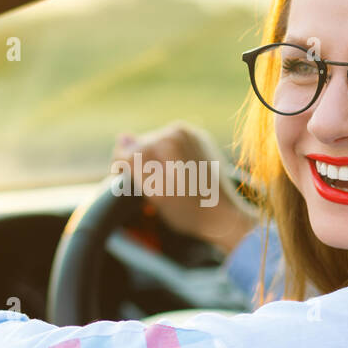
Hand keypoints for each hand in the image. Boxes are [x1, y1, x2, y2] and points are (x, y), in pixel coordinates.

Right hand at [112, 121, 257, 253]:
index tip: (135, 190)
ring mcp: (190, 133)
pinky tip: (179, 178)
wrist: (225, 217)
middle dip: (142, 168)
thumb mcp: (155, 192)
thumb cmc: (189, 211)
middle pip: (141, 147)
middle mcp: (177, 130)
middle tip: (155, 192)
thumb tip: (122, 137)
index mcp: (165, 141)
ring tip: (169, 186)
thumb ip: (134, 162)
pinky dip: (170, 161)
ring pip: (155, 146)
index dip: (124, 174)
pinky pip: (172, 147)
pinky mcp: (199, 140)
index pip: (126, 153)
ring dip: (156, 164)